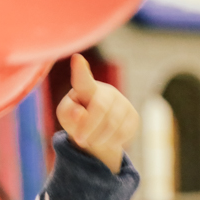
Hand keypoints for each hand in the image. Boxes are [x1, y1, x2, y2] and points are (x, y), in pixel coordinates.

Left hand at [55, 54, 138, 173]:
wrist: (95, 131)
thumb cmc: (76, 117)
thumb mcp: (66, 115)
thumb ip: (68, 113)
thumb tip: (80, 113)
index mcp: (86, 87)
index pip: (83, 79)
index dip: (80, 70)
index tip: (76, 58)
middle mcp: (107, 91)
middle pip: (100, 108)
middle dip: (88, 127)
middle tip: (79, 140)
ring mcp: (123, 102)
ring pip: (113, 124)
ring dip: (98, 137)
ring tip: (88, 140)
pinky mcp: (133, 117)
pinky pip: (123, 133)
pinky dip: (110, 141)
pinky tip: (103, 139)